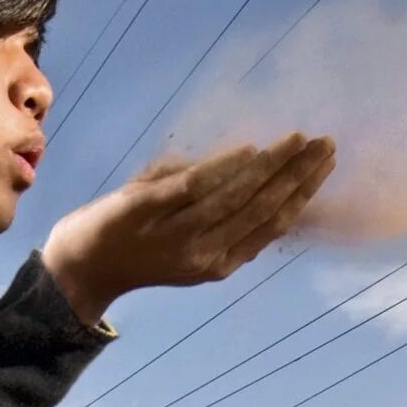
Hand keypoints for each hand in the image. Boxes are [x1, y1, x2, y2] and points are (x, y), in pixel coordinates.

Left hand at [41, 133, 336, 324]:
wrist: (80, 266)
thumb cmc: (138, 245)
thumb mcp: (187, 238)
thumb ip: (222, 214)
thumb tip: (259, 175)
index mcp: (219, 264)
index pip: (272, 226)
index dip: (302, 195)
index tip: (325, 166)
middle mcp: (203, 255)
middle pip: (262, 210)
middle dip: (298, 176)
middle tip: (326, 145)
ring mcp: (174, 234)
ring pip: (235, 198)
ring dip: (272, 166)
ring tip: (298, 140)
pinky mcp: (144, 211)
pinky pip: (192, 188)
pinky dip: (224, 168)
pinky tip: (249, 150)